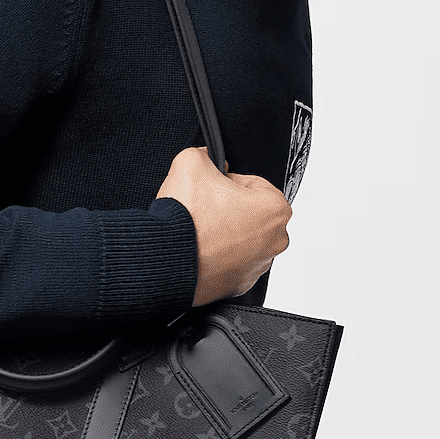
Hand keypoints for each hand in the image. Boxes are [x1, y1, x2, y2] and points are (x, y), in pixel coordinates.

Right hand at [155, 146, 291, 306]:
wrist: (164, 261)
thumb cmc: (185, 220)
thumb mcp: (191, 162)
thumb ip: (204, 153)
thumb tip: (205, 158)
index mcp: (275, 209)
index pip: (251, 183)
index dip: (226, 182)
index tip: (210, 189)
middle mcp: (275, 241)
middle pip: (249, 212)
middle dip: (227, 208)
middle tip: (202, 209)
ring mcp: (257, 266)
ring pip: (240, 239)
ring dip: (221, 233)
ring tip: (198, 230)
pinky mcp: (239, 285)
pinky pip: (229, 262)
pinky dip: (215, 256)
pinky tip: (197, 248)